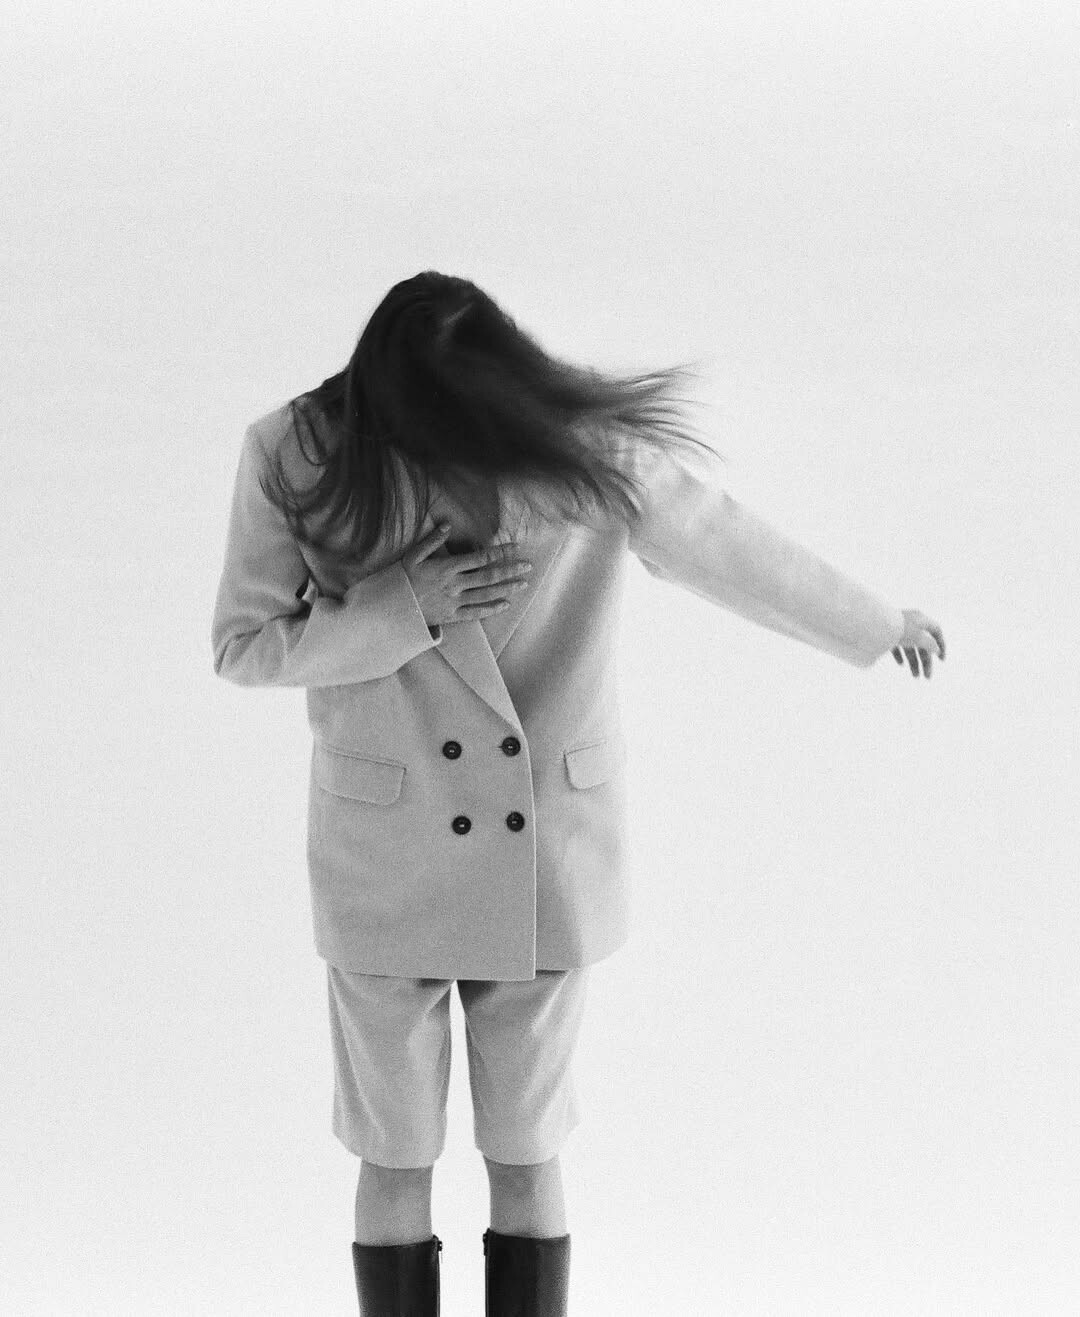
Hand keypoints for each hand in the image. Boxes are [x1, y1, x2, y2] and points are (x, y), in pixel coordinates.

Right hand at [402, 522, 533, 626]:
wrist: (391, 609)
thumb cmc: (401, 580)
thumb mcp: (412, 556)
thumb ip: (431, 540)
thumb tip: (447, 524)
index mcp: (447, 567)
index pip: (480, 558)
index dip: (500, 552)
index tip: (515, 547)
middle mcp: (454, 585)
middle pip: (489, 576)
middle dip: (510, 570)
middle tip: (528, 566)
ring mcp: (454, 601)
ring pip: (486, 594)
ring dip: (507, 589)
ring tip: (523, 584)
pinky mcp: (452, 616)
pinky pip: (476, 613)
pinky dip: (491, 609)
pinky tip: (506, 604)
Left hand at [892, 608, 945, 677]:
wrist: (873, 624)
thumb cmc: (898, 629)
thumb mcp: (918, 638)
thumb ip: (929, 644)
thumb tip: (936, 650)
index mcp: (921, 619)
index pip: (936, 631)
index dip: (941, 645)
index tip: (941, 660)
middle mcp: (911, 623)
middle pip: (923, 644)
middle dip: (926, 661)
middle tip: (927, 677)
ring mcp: (898, 629)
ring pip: (910, 647)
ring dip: (914, 662)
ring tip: (915, 677)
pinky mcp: (886, 634)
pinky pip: (897, 646)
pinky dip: (900, 655)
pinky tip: (900, 664)